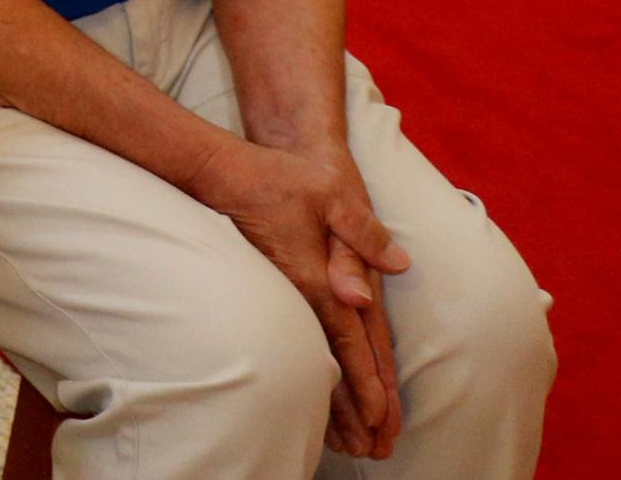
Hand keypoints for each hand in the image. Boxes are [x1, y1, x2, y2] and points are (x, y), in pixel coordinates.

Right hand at [196, 136, 407, 453]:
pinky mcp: (278, 291)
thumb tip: (396, 265)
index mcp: (319, 278)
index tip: (382, 418)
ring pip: (313, 362)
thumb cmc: (282, 178)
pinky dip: (313, 380)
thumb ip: (362, 234)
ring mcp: (285, 297)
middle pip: (332, 365)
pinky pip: (301, 346)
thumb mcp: (331, 195)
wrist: (225, 170)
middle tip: (372, 450)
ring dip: (333, 406)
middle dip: (354, 410)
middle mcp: (303, 295)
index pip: (351, 341)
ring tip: (349, 444)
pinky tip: (320, 401)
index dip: (367, 382)